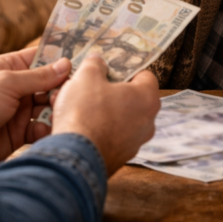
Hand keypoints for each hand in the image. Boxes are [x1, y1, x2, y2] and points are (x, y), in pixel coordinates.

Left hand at [0, 46, 70, 168]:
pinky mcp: (19, 134)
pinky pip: (40, 128)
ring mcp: (17, 111)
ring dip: (56, 108)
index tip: (82, 57)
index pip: (39, 58)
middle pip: (47, 84)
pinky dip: (48, 129)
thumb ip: (38, 76)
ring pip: (47, 106)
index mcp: (8, 68)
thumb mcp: (6, 83)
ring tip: (64, 109)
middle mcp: (15, 88)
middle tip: (77, 90)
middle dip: (61, 86)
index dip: (58, 58)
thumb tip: (66, 63)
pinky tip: (53, 129)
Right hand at [51, 57, 160, 175]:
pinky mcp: (120, 158)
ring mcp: (135, 143)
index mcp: (147, 98)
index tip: (109, 70)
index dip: (126, 70)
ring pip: (120, 119)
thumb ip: (95, 65)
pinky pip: (111, 137)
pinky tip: (79, 127)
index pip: (145, 76)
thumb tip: (98, 63)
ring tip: (78, 108)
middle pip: (132, 99)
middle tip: (91, 88)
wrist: (74, 157)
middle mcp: (148, 122)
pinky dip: (99, 131)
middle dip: (111, 92)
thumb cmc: (85, 113)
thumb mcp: (86, 77)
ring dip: (103, 112)